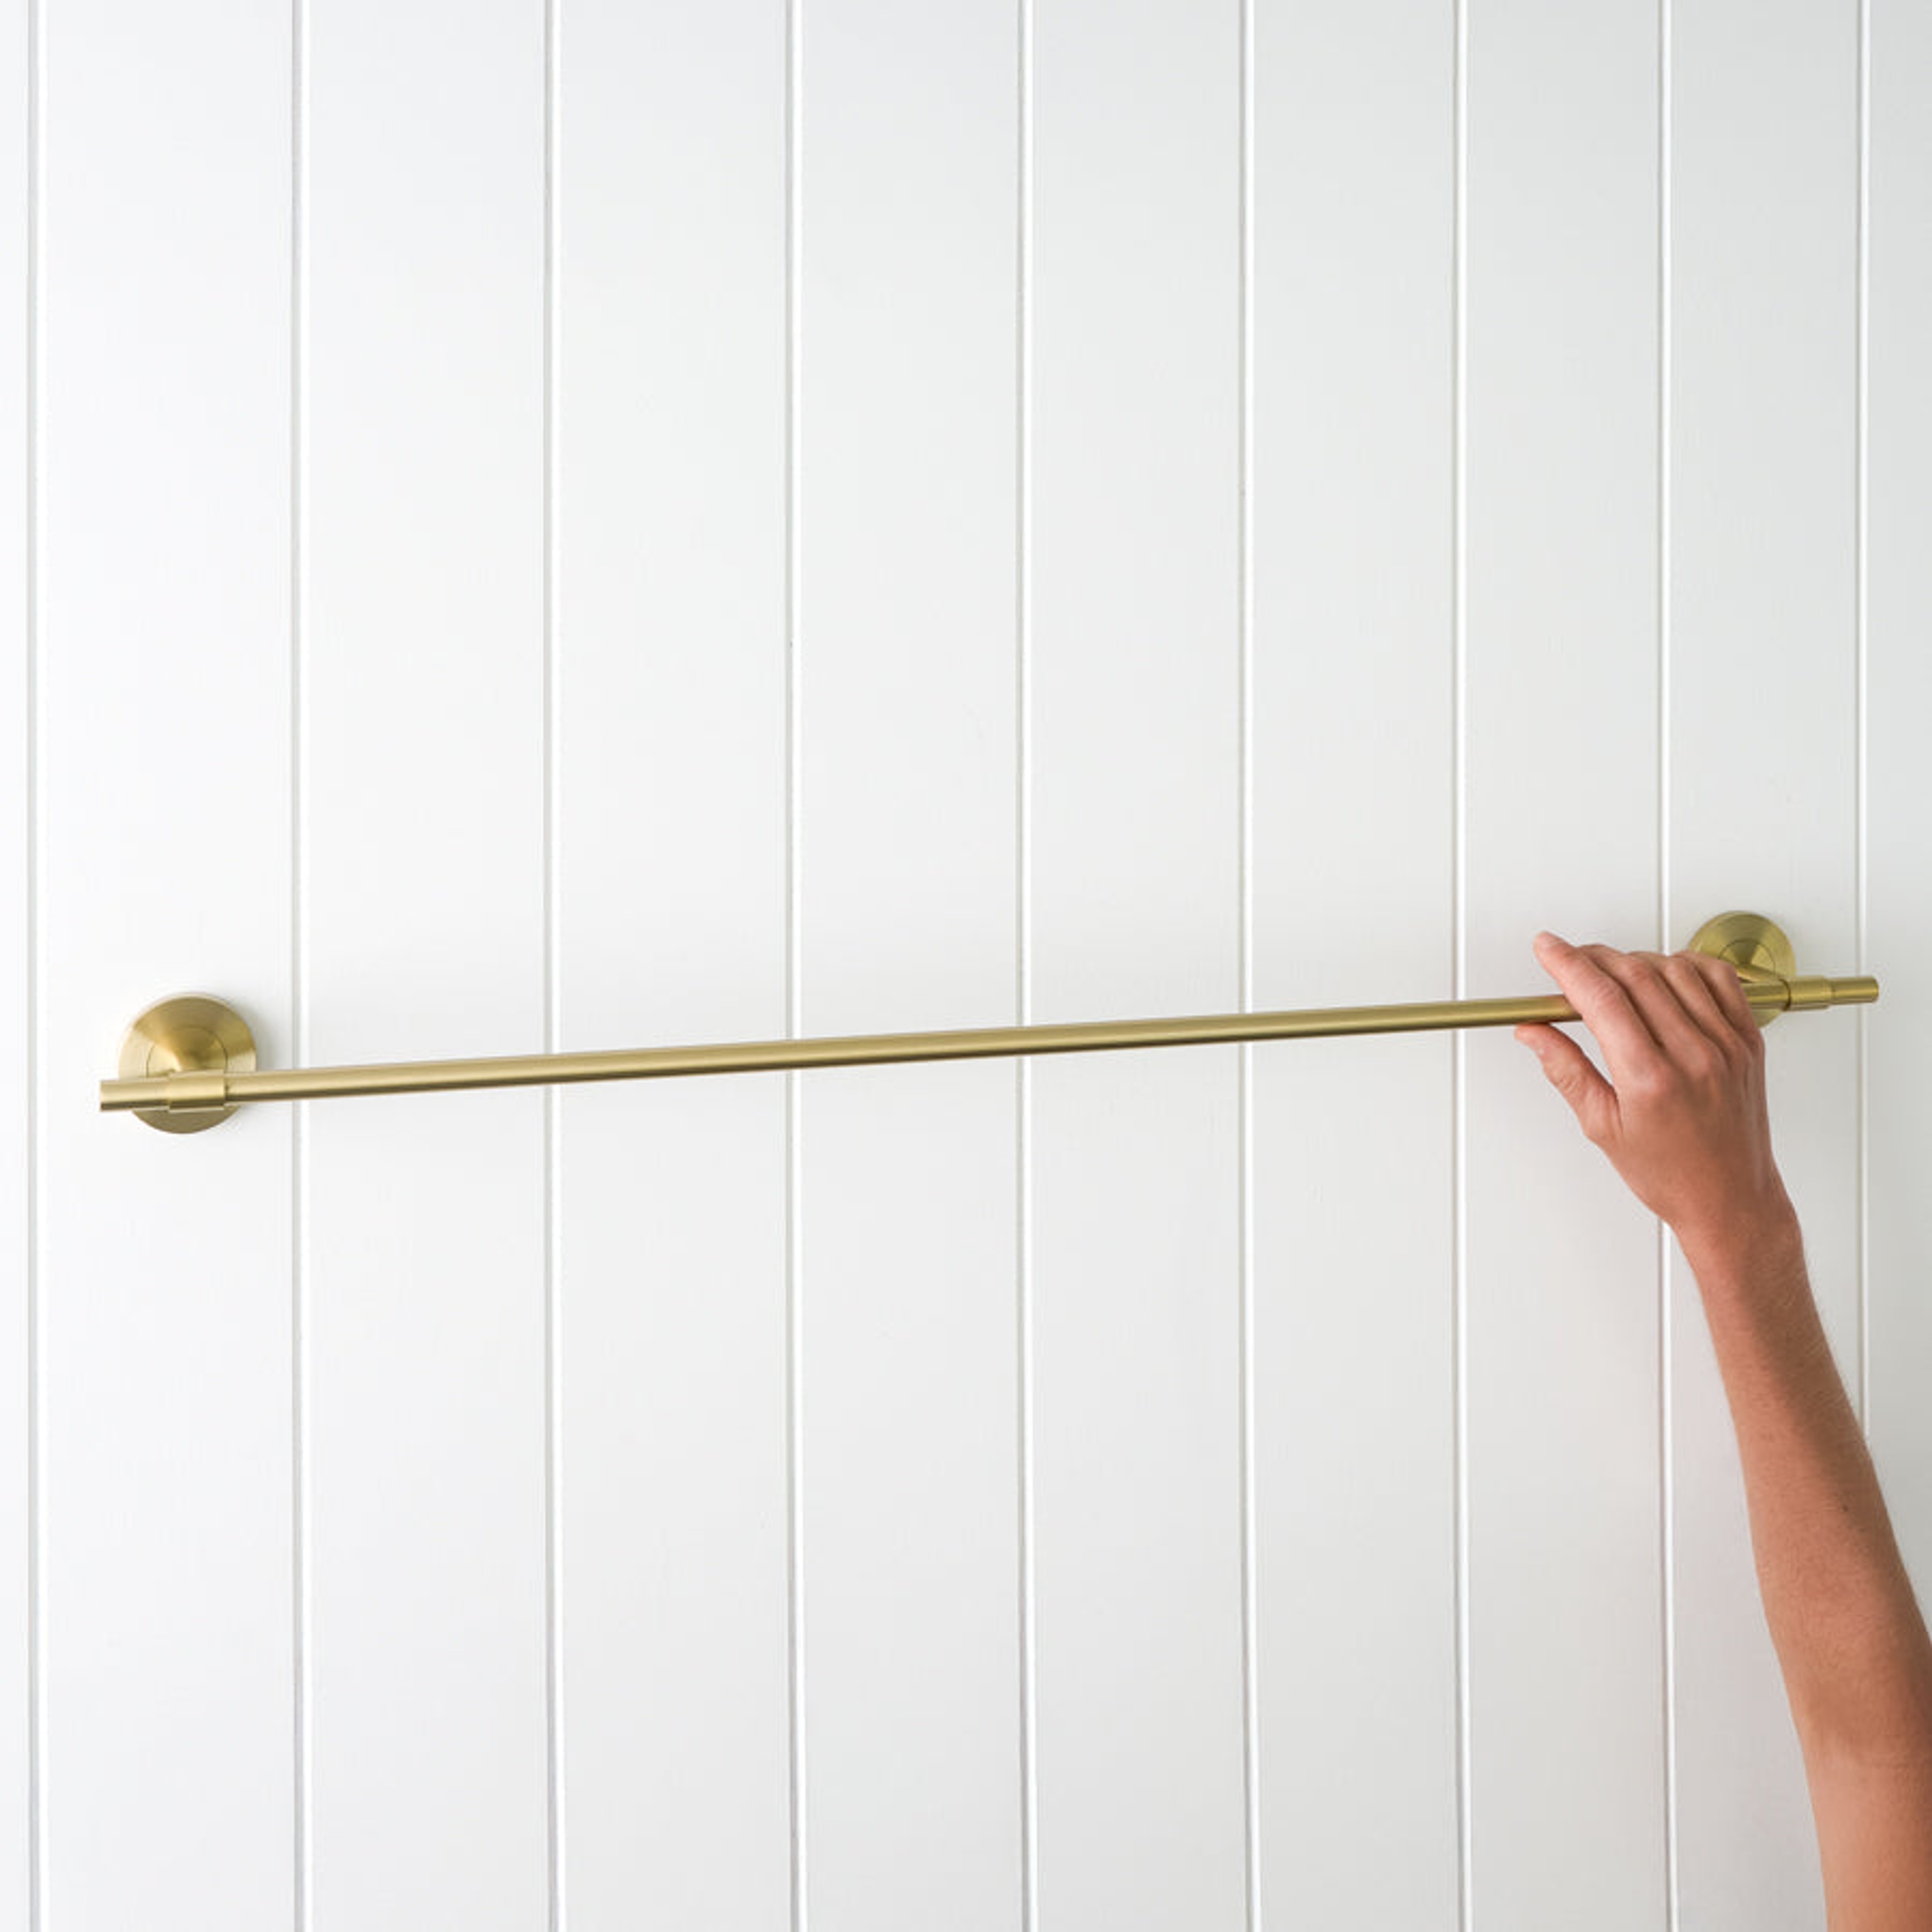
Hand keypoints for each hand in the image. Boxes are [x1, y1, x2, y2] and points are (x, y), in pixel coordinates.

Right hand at [1515, 931, 1792, 1252]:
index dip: (1566, 964)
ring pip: (1676, 968)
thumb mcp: (1602, 1126)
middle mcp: (1693, 1055)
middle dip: (1593, 957)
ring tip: (1614, 973)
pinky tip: (1667, 972)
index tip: (1547, 948)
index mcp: (1650, 1079)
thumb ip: (1566, 1070)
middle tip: (1570, 960)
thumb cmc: (1669, 1173)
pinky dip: (1688, 963)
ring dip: (1637, 959)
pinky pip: (1721, 979)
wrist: (1730, 1198)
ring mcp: (1726, 1044)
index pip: (1600, 998)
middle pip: (1635, 974)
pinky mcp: (1749, 1041)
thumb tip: (1533, 1032)